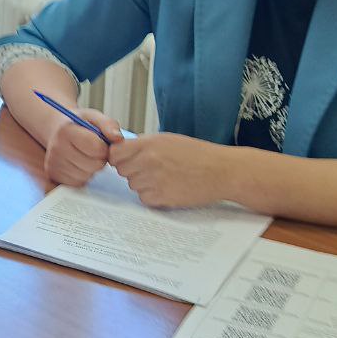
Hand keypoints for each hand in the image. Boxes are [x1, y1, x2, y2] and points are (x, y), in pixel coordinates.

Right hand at [43, 109, 123, 186]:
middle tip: (92, 150)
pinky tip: (78, 164)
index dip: (104, 146)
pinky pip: (79, 183)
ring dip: (91, 168)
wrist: (58, 132)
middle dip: (99, 158)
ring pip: (87, 176)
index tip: (99, 141)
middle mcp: (56, 148)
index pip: (96, 148)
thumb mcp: (94, 117)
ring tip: (84, 156)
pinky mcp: (55, 176)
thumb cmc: (78, 125)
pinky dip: (82, 175)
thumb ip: (108, 124)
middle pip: (93, 164)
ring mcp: (54, 164)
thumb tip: (118, 138)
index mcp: (66, 131)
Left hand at [108, 133, 231, 207]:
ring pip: (133, 185)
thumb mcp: (167, 139)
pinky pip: (144, 198)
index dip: (119, 157)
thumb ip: (143, 144)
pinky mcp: (161, 197)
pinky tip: (168, 188)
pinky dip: (152, 196)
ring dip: (143, 183)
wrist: (221, 171)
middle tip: (151, 169)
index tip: (125, 159)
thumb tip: (121, 149)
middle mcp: (148, 161)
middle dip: (132, 170)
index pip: (115, 153)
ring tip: (164, 177)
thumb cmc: (197, 154)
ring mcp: (154, 180)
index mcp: (149, 144)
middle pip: (122, 170)